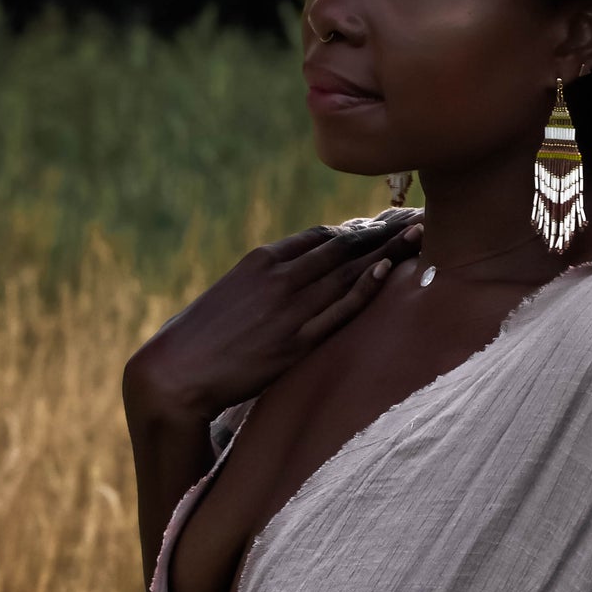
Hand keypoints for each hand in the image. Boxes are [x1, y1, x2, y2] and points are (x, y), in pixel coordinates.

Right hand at [124, 212, 421, 422]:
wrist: (174, 372)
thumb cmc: (199, 337)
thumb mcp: (231, 293)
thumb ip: (263, 281)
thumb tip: (291, 277)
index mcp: (261, 261)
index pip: (320, 237)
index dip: (356, 230)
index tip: (383, 226)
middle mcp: (278, 277)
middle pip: (343, 247)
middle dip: (382, 232)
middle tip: (416, 219)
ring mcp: (289, 309)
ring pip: (348, 271)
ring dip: (387, 251)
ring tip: (418, 235)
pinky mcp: (295, 342)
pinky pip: (339, 309)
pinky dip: (366, 288)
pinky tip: (389, 270)